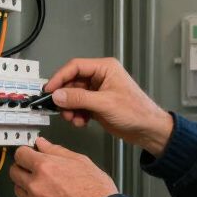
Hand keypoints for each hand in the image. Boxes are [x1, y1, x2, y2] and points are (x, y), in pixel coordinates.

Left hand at [10, 137, 117, 196]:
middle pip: (14, 171)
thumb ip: (57, 151)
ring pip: (18, 189)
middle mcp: (36, 184)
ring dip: (26, 185)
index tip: (29, 154)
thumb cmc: (96, 192)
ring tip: (43, 186)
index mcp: (45, 166)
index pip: (20, 154)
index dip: (25, 152)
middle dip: (22, 168)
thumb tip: (43, 144)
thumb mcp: (81, 161)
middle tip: (33, 169)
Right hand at [43, 57, 173, 156]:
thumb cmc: (137, 112)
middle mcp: (101, 77)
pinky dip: (76, 114)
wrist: (148, 130)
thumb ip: (79, 98)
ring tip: (72, 118)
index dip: (60, 77)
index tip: (49, 89)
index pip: (75, 66)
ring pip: (74, 96)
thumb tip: (58, 95)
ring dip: (70, 108)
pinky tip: (80, 122)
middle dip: (65, 97)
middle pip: (72, 82)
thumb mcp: (105, 104)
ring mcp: (98, 91)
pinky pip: (79, 106)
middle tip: (59, 108)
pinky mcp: (97, 104)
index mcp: (105, 68)